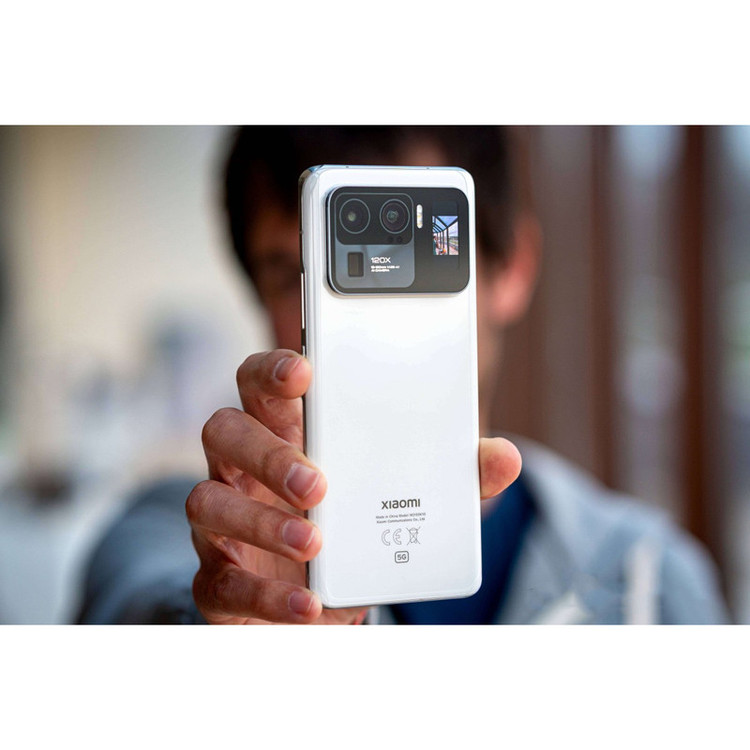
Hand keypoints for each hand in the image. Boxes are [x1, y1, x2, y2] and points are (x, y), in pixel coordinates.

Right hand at [187, 349, 521, 623]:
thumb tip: (505, 457)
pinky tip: (308, 604)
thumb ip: (451, 473)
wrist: (329, 595)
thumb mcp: (408, 494)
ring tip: (314, 541)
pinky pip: (220, 580)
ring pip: (206, 501)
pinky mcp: (221, 579)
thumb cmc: (360, 524)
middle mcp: (243, 469)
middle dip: (268, 452)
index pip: (260, 381)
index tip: (305, 371)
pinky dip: (263, 593)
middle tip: (318, 482)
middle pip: (225, 431)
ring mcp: (224, 523)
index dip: (274, 369)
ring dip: (261, 521)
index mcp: (284, 431)